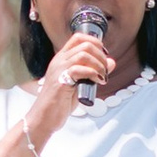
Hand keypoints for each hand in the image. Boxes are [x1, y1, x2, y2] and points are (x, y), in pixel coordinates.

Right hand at [24, 21, 115, 142]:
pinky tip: (97, 81)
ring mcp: (59, 70)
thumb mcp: (80, 84)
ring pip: (83, 54)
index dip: (95, 42)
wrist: (44, 118)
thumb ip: (93, 72)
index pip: (78, 38)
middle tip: (105, 69)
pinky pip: (79, 69)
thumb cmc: (60, 102)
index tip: (104, 55)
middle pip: (84, 44)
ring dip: (98, 64)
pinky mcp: (61, 81)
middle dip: (100, 55)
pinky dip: (93, 73)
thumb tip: (112, 62)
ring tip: (102, 76)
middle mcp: (59, 61)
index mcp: (62, 59)